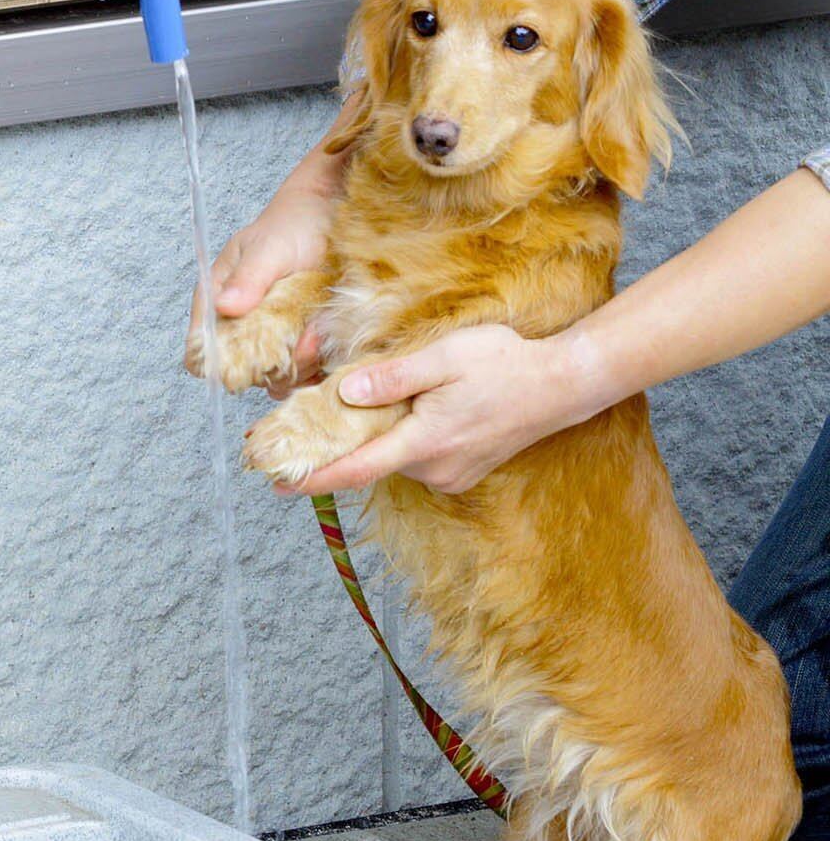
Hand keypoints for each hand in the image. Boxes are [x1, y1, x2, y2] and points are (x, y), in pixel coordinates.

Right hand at [190, 188, 336, 392]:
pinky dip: (319, 366)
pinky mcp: (302, 345)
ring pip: (278, 378)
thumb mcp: (269, 247)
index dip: (221, 363)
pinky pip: (306, 374)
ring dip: (301, 365)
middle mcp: (242, 327)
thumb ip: (249, 277)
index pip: (202, 350)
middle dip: (274, 365)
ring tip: (320, 331)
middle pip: (245, 373)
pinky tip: (329, 342)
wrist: (333, 217)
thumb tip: (225, 306)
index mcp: (219, 302)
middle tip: (304, 336)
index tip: (254, 355)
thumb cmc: (293, 225)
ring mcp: (273, 339)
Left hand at [272, 324, 605, 495]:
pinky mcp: (464, 469)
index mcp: (424, 442)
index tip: (279, 483)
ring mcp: (452, 473)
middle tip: (300, 427)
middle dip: (338, 446)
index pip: (356, 468)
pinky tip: (407, 411)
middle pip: (372, 460)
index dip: (314, 478)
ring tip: (361, 407)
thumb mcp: (444, 357)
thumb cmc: (505, 364)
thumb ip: (393, 377)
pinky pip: (418, 456)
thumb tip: (346, 393)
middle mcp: (435, 468)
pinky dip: (401, 439)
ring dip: (376, 438)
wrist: (563, 385)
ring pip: (396, 456)